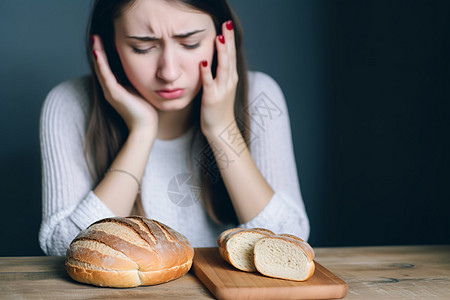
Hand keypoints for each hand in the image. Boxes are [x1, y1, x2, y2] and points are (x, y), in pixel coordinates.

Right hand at [92, 35, 157, 138]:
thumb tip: (141, 70)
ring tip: (95, 40)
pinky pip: (106, 76)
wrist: (145, 128)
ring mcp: (111, 92)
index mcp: (116, 89)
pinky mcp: (114, 94)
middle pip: (101, 66)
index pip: (107, 68)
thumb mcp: (139, 91)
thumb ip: (135, 81)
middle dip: (98, 50)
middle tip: (96, 36)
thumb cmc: (145, 111)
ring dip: (97, 54)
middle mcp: (110, 90)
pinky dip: (101, 64)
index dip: (104, 54)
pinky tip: (98, 53)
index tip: (103, 40)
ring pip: (101, 69)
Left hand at [200, 21, 237, 137]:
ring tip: (219, 38)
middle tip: (227, 24)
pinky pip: (209, 83)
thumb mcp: (222, 87)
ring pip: (223, 67)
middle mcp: (229, 81)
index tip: (227, 25)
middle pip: (229, 57)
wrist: (221, 129)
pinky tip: (203, 62)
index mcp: (231, 78)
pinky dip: (206, 72)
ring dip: (221, 52)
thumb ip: (220, 73)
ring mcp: (222, 90)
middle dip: (228, 40)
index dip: (229, 40)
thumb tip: (215, 59)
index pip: (231, 54)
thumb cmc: (219, 108)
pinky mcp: (212, 98)